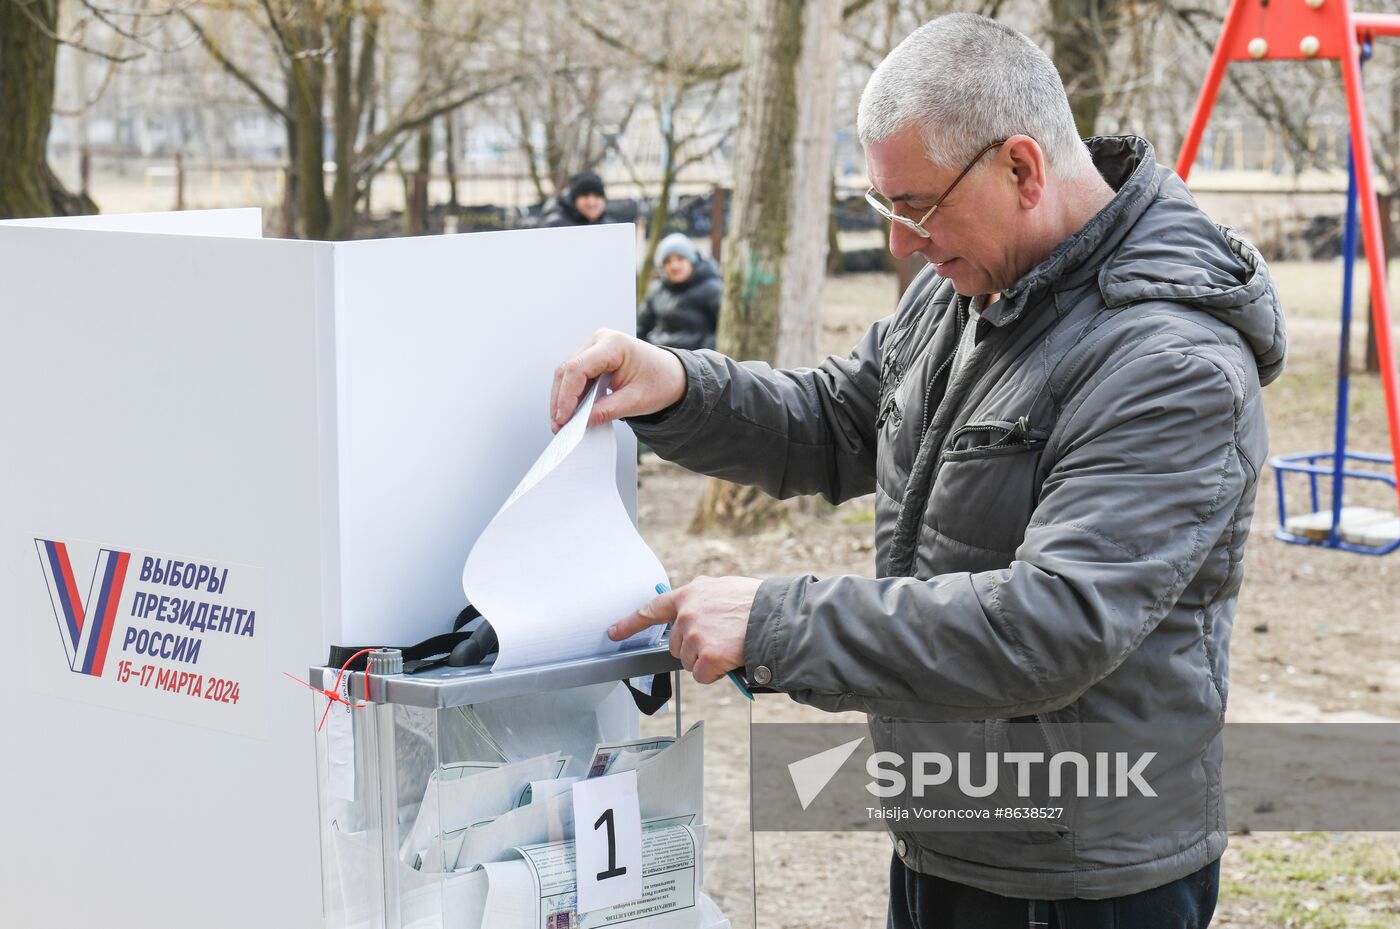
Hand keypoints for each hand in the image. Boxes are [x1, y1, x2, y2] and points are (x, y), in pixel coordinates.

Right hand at [550, 329, 686, 431]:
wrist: (673, 375)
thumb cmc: (660, 381)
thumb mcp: (636, 401)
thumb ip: (607, 410)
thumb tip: (581, 421)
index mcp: (613, 344)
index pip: (578, 368)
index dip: (567, 395)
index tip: (564, 418)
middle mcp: (600, 340)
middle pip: (568, 369)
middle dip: (561, 399)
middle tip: (559, 425)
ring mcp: (594, 347)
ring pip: (567, 373)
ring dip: (563, 398)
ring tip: (563, 422)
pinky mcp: (593, 357)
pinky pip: (575, 376)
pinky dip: (571, 394)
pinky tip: (571, 412)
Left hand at [609, 576, 761, 684]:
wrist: (777, 617)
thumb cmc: (757, 604)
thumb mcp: (723, 591)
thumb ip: (702, 603)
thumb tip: (693, 620)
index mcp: (690, 594)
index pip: (652, 610)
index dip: (630, 623)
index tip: (613, 633)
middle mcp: (687, 614)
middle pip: (677, 646)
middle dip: (695, 649)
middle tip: (721, 640)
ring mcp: (695, 636)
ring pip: (690, 663)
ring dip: (708, 661)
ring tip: (731, 645)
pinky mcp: (706, 657)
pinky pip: (704, 676)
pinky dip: (718, 673)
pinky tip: (732, 658)